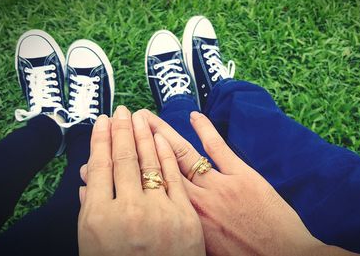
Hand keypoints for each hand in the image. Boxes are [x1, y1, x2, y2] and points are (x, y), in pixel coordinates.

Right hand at [78, 106, 204, 255]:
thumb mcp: (95, 248)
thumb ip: (91, 215)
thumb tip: (86, 185)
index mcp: (99, 220)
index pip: (100, 168)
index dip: (101, 141)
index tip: (102, 122)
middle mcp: (128, 211)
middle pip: (123, 160)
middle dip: (121, 131)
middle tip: (120, 110)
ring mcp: (159, 212)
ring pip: (150, 162)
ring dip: (143, 135)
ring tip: (139, 115)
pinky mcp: (187, 216)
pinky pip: (175, 177)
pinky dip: (167, 154)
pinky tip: (161, 137)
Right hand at [140, 109, 357, 255]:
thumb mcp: (205, 249)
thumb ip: (185, 229)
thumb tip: (168, 219)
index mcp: (186, 220)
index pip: (152, 189)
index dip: (133, 170)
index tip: (117, 156)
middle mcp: (196, 201)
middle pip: (161, 165)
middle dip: (140, 143)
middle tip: (125, 125)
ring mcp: (219, 185)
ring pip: (183, 153)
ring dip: (164, 132)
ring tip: (146, 117)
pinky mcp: (241, 175)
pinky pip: (218, 148)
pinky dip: (205, 130)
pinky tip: (194, 116)